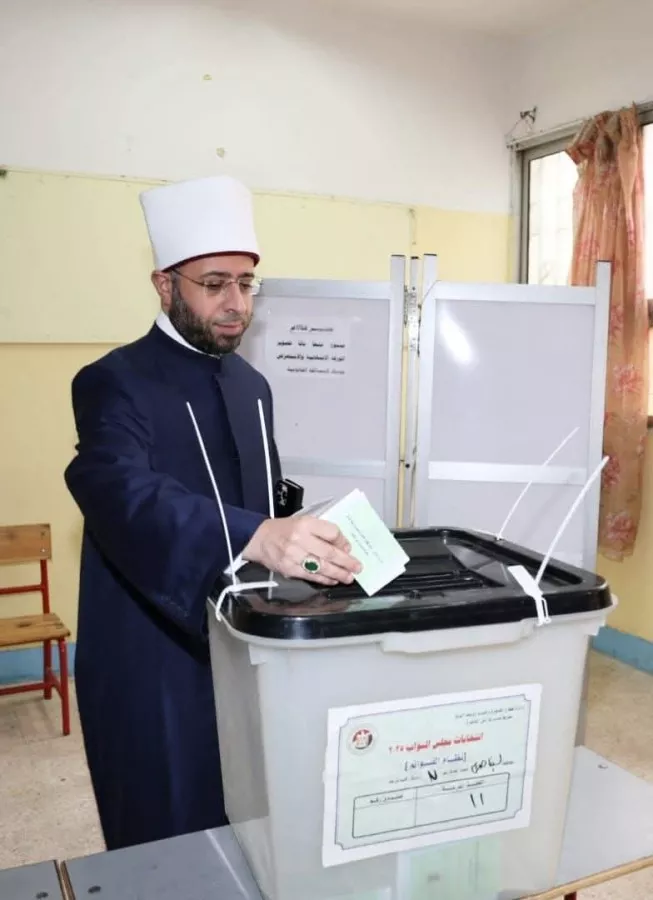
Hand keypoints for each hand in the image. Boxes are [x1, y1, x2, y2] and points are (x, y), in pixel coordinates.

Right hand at [241, 516, 361, 585]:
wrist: (259, 539)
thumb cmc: (284, 530)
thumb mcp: (303, 521)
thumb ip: (322, 531)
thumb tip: (342, 546)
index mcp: (305, 523)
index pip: (332, 532)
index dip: (343, 541)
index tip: (349, 548)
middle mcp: (300, 539)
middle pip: (329, 552)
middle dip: (346, 562)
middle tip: (358, 567)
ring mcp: (294, 555)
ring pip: (322, 566)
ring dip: (338, 573)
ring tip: (349, 577)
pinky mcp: (289, 569)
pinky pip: (311, 575)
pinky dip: (324, 579)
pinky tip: (333, 580)